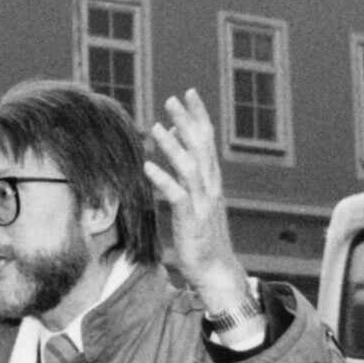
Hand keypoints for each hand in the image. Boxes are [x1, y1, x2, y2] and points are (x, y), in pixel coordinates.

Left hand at [143, 89, 248, 312]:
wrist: (215, 268)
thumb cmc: (201, 234)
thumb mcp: (193, 198)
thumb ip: (185, 172)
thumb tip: (170, 142)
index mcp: (211, 180)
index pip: (207, 140)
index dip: (199, 116)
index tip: (189, 94)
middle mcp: (211, 187)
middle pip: (202, 147)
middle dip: (189, 121)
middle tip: (173, 98)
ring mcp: (203, 203)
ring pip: (191, 168)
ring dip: (174, 146)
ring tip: (157, 127)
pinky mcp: (192, 220)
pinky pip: (177, 195)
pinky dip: (163, 179)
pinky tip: (148, 166)